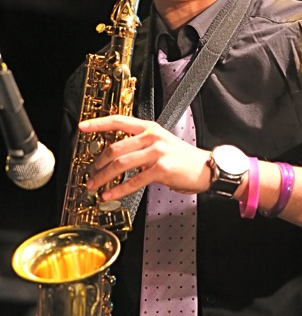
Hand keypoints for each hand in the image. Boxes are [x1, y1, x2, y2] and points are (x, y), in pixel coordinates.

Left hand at [79, 115, 210, 200]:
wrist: (205, 168)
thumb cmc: (182, 158)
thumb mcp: (161, 142)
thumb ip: (140, 144)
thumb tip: (115, 154)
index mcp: (149, 128)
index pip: (119, 120)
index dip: (98, 123)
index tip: (82, 127)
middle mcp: (152, 137)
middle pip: (115, 147)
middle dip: (97, 163)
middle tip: (90, 174)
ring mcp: (156, 152)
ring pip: (120, 164)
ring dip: (102, 177)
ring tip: (94, 186)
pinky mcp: (161, 169)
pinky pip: (133, 181)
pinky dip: (117, 190)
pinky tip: (109, 195)